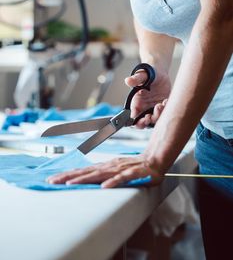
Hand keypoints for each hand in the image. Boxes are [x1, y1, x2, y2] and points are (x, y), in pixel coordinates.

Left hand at [47, 154, 163, 187]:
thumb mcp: (115, 171)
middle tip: (53, 181)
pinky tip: (105, 187)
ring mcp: (120, 169)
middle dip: (69, 176)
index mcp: (105, 166)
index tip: (53, 179)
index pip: (83, 171)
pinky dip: (113, 182)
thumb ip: (103, 175)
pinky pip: (122, 178)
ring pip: (100, 174)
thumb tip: (87, 180)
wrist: (154, 160)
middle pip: (86, 172)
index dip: (68, 175)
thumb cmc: (134, 167)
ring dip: (85, 179)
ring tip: (71, 183)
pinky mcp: (133, 173)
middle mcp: (109, 166)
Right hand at [125, 68, 170, 127]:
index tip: (146, 117)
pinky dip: (166, 110)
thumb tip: (128, 80)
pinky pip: (164, 114)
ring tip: (161, 104)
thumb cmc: (148, 73)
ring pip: (155, 119)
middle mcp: (144, 108)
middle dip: (149, 121)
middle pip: (144, 122)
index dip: (139, 121)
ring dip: (159, 115)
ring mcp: (153, 108)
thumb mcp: (142, 75)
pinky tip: (166, 101)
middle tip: (154, 113)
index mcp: (136, 103)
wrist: (159, 72)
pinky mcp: (162, 107)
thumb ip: (136, 79)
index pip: (134, 118)